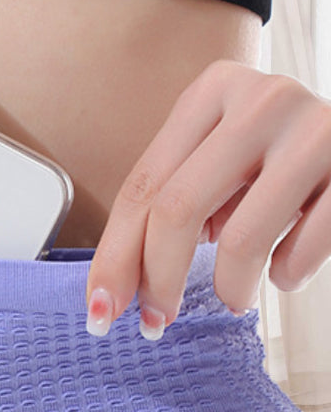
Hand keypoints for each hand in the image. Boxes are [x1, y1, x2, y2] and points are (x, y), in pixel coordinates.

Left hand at [85, 59, 330, 340]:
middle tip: (155, 321)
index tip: (102, 306)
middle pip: (176, 209)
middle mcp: (260, 100)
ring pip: (240, 239)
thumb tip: (127, 278)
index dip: (115, 254)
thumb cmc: (284, 149)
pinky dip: (284, 276)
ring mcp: (314, 130)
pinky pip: (302, 250)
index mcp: (212, 90)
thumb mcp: (224, 154)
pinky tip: (282, 274)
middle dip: (157, 278)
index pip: (143, 186)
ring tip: (234, 299)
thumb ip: (178, 196)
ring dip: (228, 287)